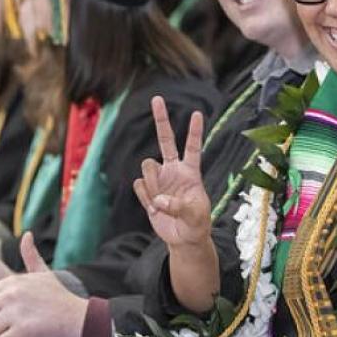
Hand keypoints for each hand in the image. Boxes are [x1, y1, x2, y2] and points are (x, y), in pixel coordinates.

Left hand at [0, 233, 87, 336]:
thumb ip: (31, 255)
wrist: (80, 318)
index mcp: (13, 281)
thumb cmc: (61, 298)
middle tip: (14, 323)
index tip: (13, 311)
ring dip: (2, 334)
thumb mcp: (44, 273)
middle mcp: (12, 294)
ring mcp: (16, 312)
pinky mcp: (22, 330)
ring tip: (20, 330)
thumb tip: (27, 235)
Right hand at [133, 96, 209, 249]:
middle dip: (161, 119)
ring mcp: (159, 179)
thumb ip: (179, 206)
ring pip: (147, 166)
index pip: (192, 147)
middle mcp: (173, 170)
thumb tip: (160, 199)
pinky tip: (155, 209)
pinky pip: (139, 185)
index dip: (194, 131)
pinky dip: (145, 198)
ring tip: (161, 203)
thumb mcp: (196, 216)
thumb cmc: (196, 224)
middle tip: (157, 98)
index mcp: (190, 172)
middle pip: (165, 139)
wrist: (183, 238)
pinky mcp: (147, 190)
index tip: (197, 113)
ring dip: (152, 184)